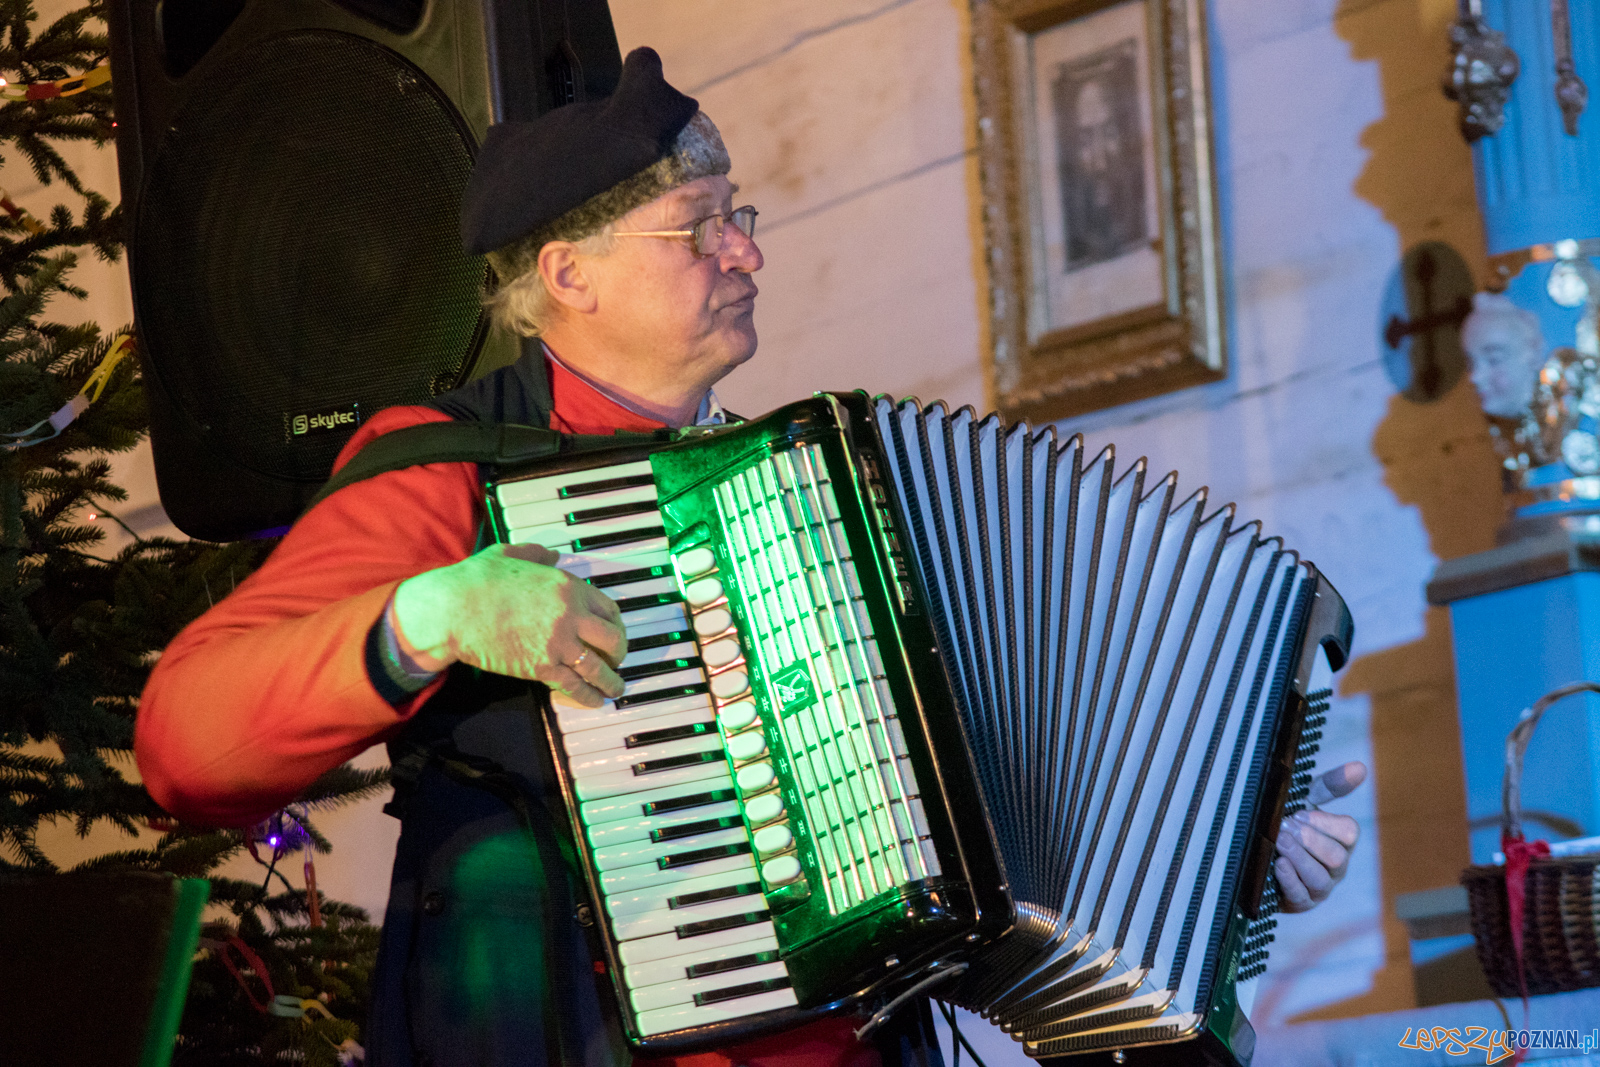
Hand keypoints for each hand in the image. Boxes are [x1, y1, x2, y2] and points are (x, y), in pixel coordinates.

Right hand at [392, 543, 627, 706]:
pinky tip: (596, 701)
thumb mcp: (509, 554)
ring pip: (599, 667)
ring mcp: (558, 643)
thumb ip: (536, 554)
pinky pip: (575, 686)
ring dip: (611, 680)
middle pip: (612, 638)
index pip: (609, 608)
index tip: (614, 633)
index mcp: (567, 586)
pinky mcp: (541, 667)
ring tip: (615, 688)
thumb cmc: (475, 580)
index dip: (616, 624)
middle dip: (619, 653)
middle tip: (617, 660)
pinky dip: (589, 696)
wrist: (452, 610)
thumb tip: (551, 555)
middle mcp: (570, 614)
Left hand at [1274, 760, 1365, 912]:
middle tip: (1285, 826)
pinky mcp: (1300, 903)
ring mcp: (1319, 888)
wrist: (1261, 856)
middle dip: (1310, 840)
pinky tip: (1278, 864)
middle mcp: (1335, 867)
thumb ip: (1331, 785)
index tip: (1301, 813)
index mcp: (1340, 841)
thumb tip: (1360, 767)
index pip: (1349, 833)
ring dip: (1299, 857)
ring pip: (1320, 878)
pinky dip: (1289, 878)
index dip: (1325, 823)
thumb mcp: (1306, 801)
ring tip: (1279, 842)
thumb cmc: (1290, 825)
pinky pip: (1300, 896)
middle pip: (1337, 857)